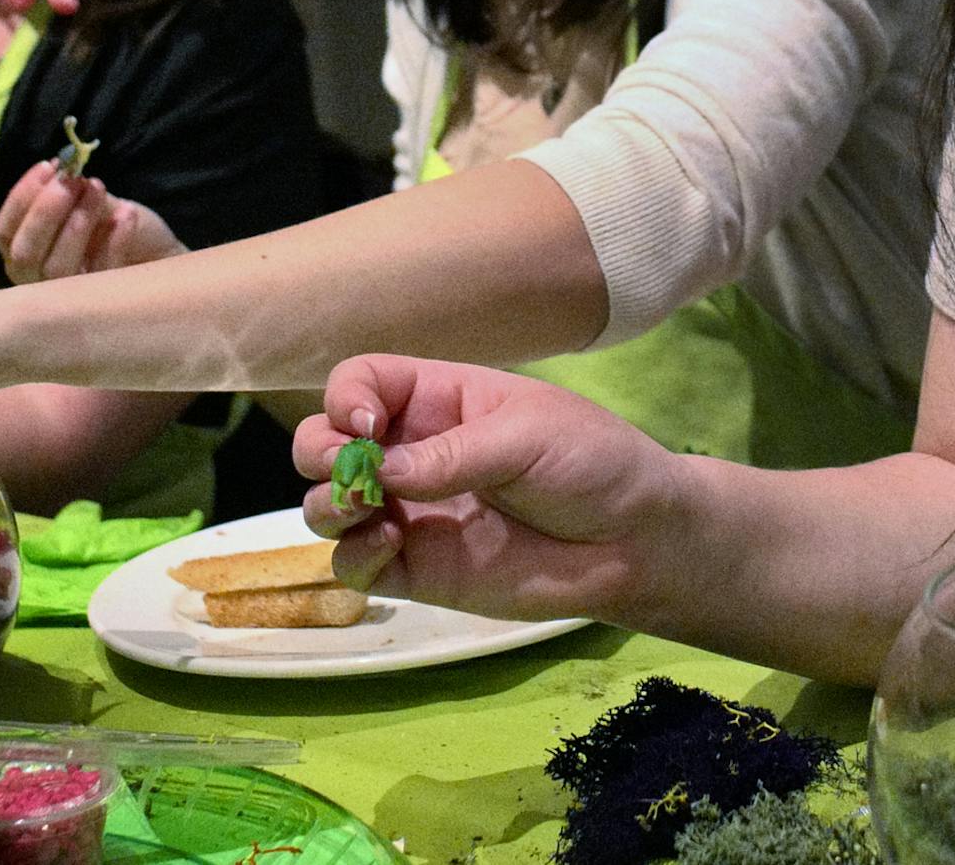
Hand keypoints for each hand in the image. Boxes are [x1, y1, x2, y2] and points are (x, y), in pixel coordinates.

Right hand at [0, 162, 185, 283]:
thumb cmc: (113, 228)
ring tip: (99, 190)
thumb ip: (73, 192)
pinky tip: (127, 214)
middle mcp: (36, 278)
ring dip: (78, 223)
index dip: (22, 197)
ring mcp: (67, 296)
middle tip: (72, 181)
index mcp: (23, 251)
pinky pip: (101, 273)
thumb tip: (63, 170)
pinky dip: (113, 241)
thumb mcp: (91, 204)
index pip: (5, 230)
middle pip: (24, 252)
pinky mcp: (102, 302)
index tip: (50, 166)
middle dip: (45, 212)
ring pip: (56, 268)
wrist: (157, 255)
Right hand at [292, 355, 684, 623]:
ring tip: (363, 509)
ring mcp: (411, 514)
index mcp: (438, 402)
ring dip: (326, 505)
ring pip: (329, 506)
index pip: (361, 383)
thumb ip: (455, 454)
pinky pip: (357, 566)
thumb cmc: (592, 462)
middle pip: (325, 442)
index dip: (346, 398)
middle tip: (352, 474)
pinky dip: (354, 557)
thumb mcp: (529, 436)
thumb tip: (382, 470)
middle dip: (318, 452)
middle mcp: (412, 453)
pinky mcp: (419, 570)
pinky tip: (387, 547)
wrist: (636, 541)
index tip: (366, 425)